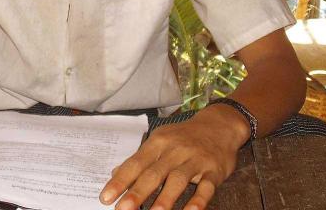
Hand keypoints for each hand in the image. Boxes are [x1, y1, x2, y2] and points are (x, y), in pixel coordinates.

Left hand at [100, 107, 248, 209]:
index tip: (106, 197)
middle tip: (123, 209)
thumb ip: (139, 158)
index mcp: (157, 143)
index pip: (135, 164)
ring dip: (165, 198)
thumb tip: (116, 174)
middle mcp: (174, 150)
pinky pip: (206, 187)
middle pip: (153, 173)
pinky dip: (198, 200)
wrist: (219, 125)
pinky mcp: (214, 170)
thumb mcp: (159, 141)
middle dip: (137, 192)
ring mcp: (195, 160)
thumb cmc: (183, 136)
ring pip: (178, 180)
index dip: (120, 181)